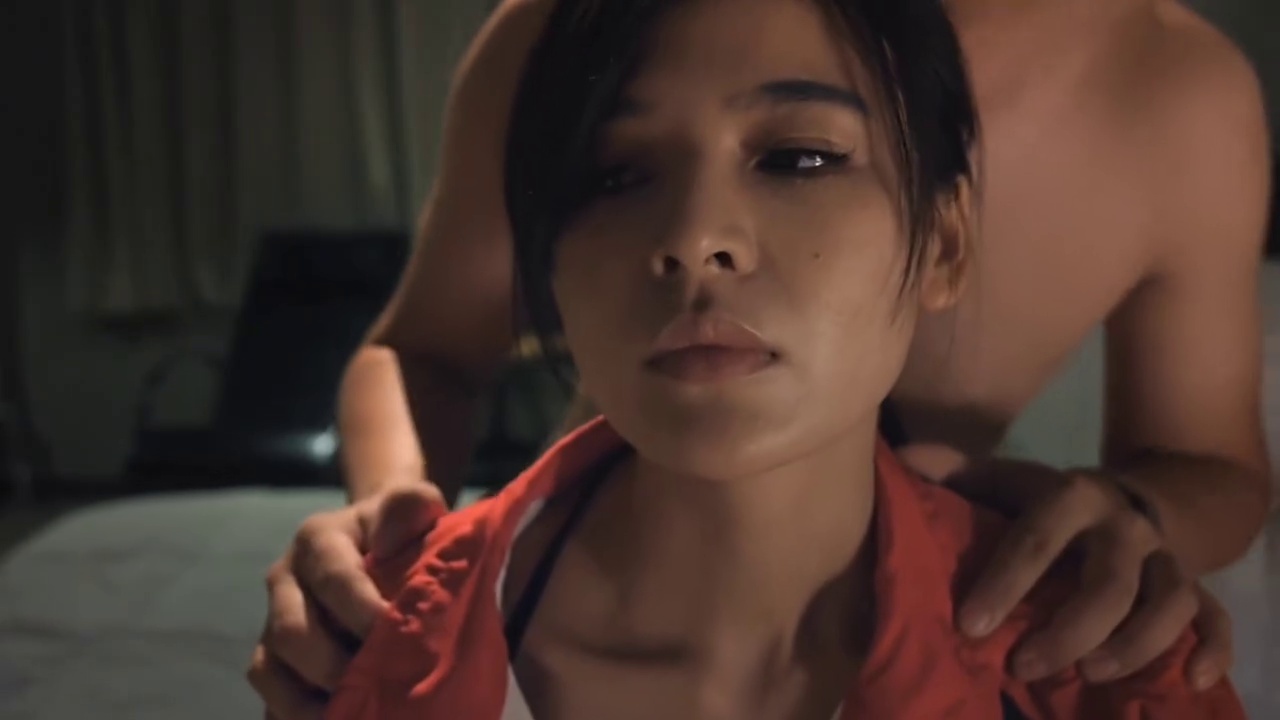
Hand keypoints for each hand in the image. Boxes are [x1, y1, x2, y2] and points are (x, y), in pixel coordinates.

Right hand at [246, 482, 445, 719]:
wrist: (380, 541)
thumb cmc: (403, 529)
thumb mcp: (414, 504)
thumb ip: (409, 504)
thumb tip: (388, 542)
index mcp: (317, 539)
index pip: (335, 579)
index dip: (363, 611)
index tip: (398, 638)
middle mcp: (284, 581)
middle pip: (292, 632)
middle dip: (334, 666)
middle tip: (378, 688)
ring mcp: (272, 623)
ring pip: (268, 671)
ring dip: (304, 704)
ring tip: (348, 719)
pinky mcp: (274, 662)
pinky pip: (268, 699)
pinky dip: (291, 718)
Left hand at [942, 459, 1232, 687]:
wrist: (1129, 500)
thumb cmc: (1049, 503)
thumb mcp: (1005, 481)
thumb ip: (954, 474)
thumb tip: (899, 459)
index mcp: (1073, 496)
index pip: (1036, 540)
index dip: (1004, 583)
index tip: (969, 625)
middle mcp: (1125, 527)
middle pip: (1108, 583)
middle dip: (1068, 629)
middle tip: (1023, 665)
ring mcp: (1166, 559)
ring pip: (1167, 604)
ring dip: (1134, 645)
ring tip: (1090, 674)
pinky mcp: (1196, 589)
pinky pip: (1217, 620)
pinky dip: (1212, 649)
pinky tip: (1192, 679)